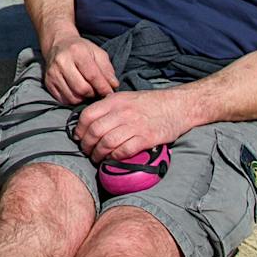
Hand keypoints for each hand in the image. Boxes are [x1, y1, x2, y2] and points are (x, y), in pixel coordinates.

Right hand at [43, 33, 117, 105]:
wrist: (58, 44)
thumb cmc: (81, 49)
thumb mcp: (97, 53)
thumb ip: (107, 69)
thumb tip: (113, 85)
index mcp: (77, 51)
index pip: (92, 75)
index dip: (103, 87)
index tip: (110, 93)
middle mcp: (62, 61)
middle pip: (82, 88)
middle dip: (93, 94)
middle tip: (98, 92)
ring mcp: (53, 73)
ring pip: (72, 97)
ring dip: (84, 98)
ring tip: (88, 92)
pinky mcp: (48, 82)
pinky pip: (63, 100)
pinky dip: (73, 100)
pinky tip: (78, 93)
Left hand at [72, 90, 187, 163]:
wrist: (177, 106)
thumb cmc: (150, 103)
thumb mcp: (126, 98)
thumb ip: (109, 106)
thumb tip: (90, 120)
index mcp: (115, 100)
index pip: (88, 115)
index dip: (79, 129)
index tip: (79, 137)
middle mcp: (122, 112)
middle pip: (95, 131)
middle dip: (87, 145)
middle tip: (87, 151)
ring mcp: (134, 125)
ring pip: (107, 143)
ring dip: (98, 154)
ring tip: (97, 158)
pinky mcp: (145, 139)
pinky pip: (123, 151)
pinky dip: (114, 157)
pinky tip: (113, 159)